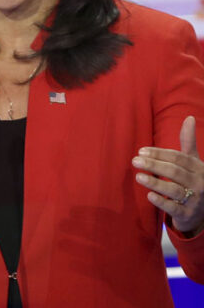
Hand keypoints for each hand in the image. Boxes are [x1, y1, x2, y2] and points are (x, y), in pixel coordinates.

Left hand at [133, 116, 203, 235]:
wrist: (202, 213)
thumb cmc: (193, 181)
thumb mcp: (193, 162)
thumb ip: (188, 142)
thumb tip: (189, 117)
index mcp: (199, 168)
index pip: (178, 158)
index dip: (160, 153)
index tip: (141, 150)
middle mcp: (199, 183)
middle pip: (175, 171)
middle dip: (154, 165)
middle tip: (135, 161)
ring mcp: (194, 200)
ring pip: (173, 189)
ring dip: (155, 182)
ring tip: (138, 176)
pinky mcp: (187, 215)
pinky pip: (173, 208)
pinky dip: (161, 201)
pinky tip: (149, 195)